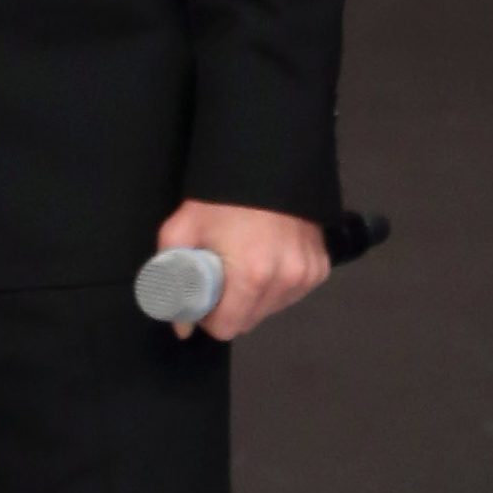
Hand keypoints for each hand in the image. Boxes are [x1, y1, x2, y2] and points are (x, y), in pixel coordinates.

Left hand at [152, 200, 330, 342]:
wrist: (266, 164)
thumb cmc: (220, 198)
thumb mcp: (181, 229)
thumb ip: (171, 278)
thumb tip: (181, 325)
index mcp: (251, 276)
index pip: (228, 328)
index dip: (208, 318)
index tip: (202, 299)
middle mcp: (285, 280)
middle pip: (250, 321)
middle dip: (230, 308)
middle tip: (219, 277)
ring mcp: (308, 274)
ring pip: (272, 309)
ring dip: (254, 298)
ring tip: (242, 263)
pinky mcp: (321, 267)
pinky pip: (292, 293)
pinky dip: (277, 286)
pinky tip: (266, 259)